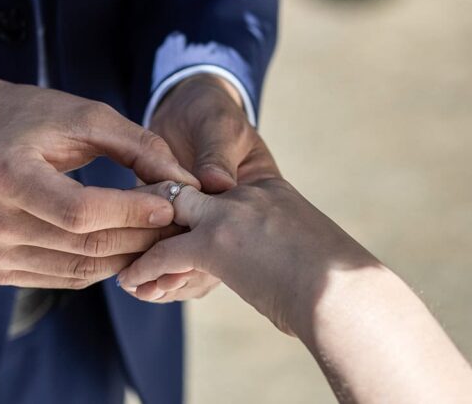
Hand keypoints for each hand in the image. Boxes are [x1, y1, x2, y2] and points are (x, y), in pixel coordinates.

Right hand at [0, 69, 199, 289]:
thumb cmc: (36, 117)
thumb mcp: (88, 116)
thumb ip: (140, 147)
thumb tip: (187, 185)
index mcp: (7, 175)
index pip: (79, 211)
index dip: (130, 211)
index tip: (173, 203)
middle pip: (84, 243)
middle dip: (141, 235)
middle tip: (181, 221)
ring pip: (82, 267)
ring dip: (131, 255)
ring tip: (163, 233)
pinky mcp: (0, 268)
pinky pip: (69, 276)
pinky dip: (106, 264)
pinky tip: (131, 244)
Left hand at [117, 179, 379, 335]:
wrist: (346, 287)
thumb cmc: (335, 276)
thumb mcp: (299, 236)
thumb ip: (273, 230)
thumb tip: (264, 254)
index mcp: (268, 184)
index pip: (215, 184)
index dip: (187, 199)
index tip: (169, 214)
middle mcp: (246, 191)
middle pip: (185, 190)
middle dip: (155, 209)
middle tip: (131, 229)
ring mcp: (230, 212)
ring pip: (170, 214)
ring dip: (144, 238)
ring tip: (125, 261)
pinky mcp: (215, 241)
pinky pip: (165, 250)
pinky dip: (144, 266)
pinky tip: (132, 281)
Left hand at [142, 73, 281, 301]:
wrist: (190, 102)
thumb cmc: (212, 109)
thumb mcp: (220, 124)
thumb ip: (217, 152)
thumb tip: (218, 182)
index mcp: (253, 190)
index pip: (238, 224)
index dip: (217, 244)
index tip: (187, 255)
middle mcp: (231, 213)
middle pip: (217, 252)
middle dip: (188, 271)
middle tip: (159, 285)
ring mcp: (209, 222)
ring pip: (195, 261)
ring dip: (170, 276)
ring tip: (143, 288)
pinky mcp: (182, 223)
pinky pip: (175, 253)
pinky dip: (157, 267)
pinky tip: (137, 279)